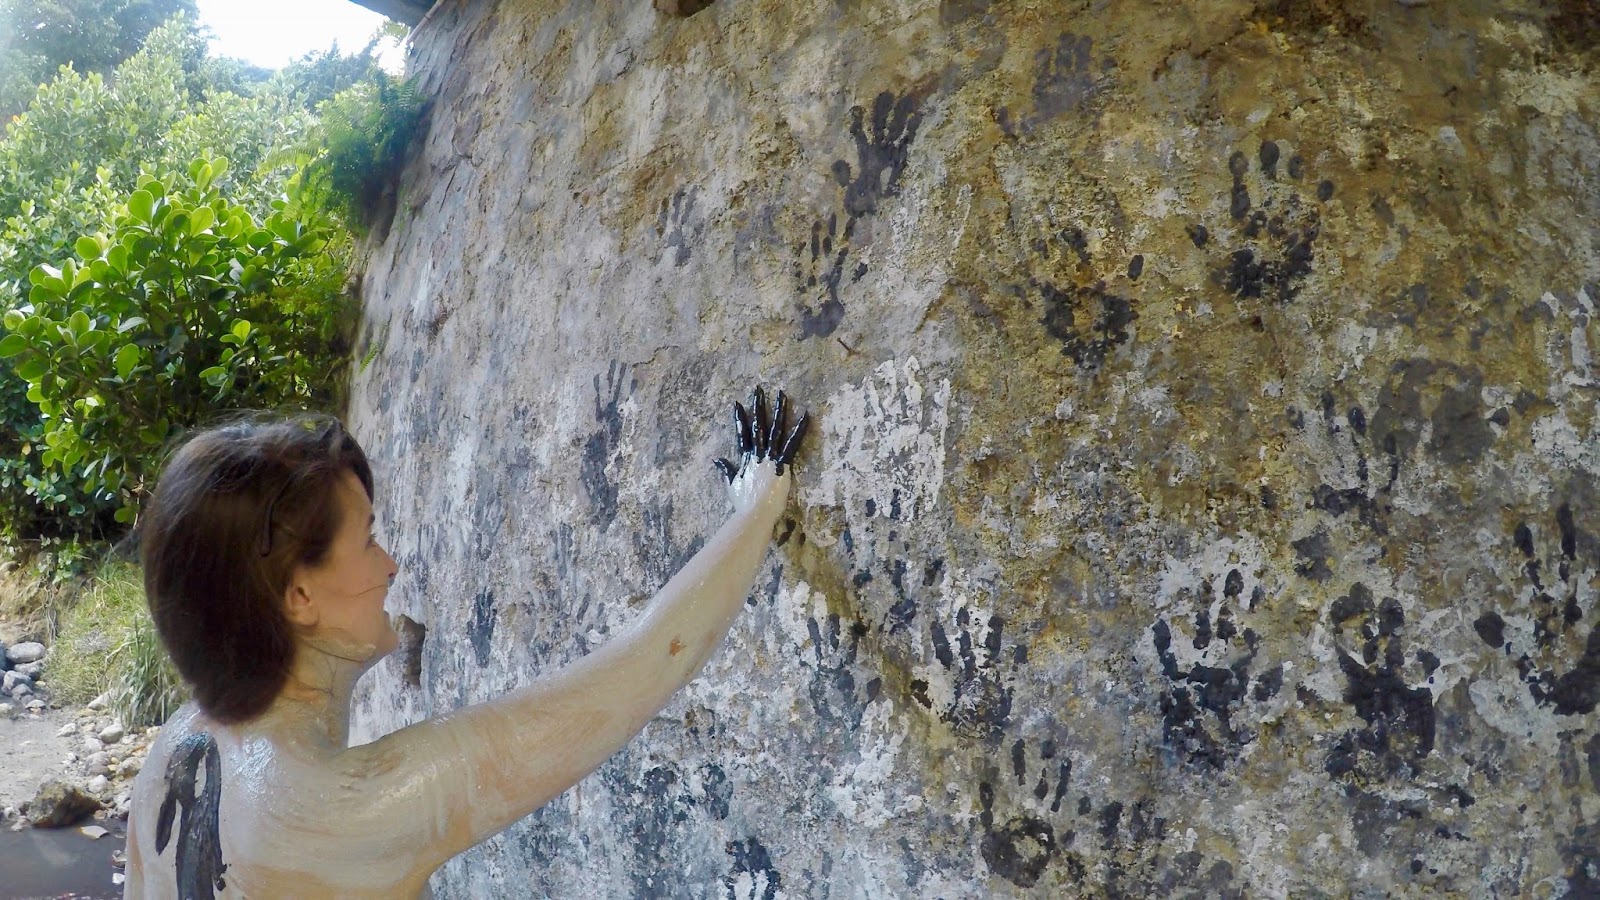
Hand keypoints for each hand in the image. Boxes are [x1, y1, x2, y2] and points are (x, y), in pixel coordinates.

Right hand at [714, 386, 807, 514]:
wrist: (754, 514)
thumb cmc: (744, 503)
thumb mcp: (732, 485)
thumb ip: (726, 471)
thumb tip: (716, 460)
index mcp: (746, 459)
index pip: (742, 434)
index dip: (739, 419)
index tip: (737, 404)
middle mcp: (757, 454)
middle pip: (757, 425)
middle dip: (758, 406)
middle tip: (758, 389)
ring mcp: (770, 457)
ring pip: (774, 429)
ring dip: (778, 410)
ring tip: (781, 394)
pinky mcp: (782, 464)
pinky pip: (792, 443)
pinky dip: (799, 429)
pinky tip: (806, 415)